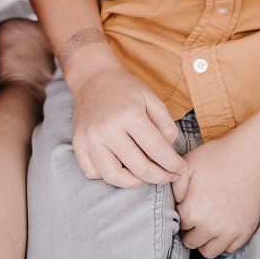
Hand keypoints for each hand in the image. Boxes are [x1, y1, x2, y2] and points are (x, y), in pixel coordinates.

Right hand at [66, 57, 186, 188]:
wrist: (92, 77)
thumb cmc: (125, 88)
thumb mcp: (151, 98)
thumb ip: (165, 124)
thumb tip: (169, 151)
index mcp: (129, 114)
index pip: (157, 150)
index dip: (173, 164)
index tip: (181, 169)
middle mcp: (107, 129)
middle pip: (139, 168)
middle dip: (161, 177)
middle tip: (169, 176)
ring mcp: (90, 138)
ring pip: (113, 177)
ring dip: (134, 182)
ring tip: (144, 175)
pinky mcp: (78, 144)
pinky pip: (93, 173)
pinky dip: (108, 176)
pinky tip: (119, 166)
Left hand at [172, 128, 259, 258]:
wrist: (252, 156)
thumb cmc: (218, 157)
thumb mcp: (187, 165)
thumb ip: (174, 187)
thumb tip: (175, 203)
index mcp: (193, 212)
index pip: (178, 225)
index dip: (181, 214)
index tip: (186, 207)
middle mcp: (210, 228)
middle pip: (191, 242)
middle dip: (189, 231)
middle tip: (194, 218)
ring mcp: (230, 232)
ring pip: (209, 252)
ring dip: (204, 241)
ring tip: (206, 226)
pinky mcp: (246, 231)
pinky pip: (230, 249)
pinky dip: (223, 242)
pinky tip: (222, 227)